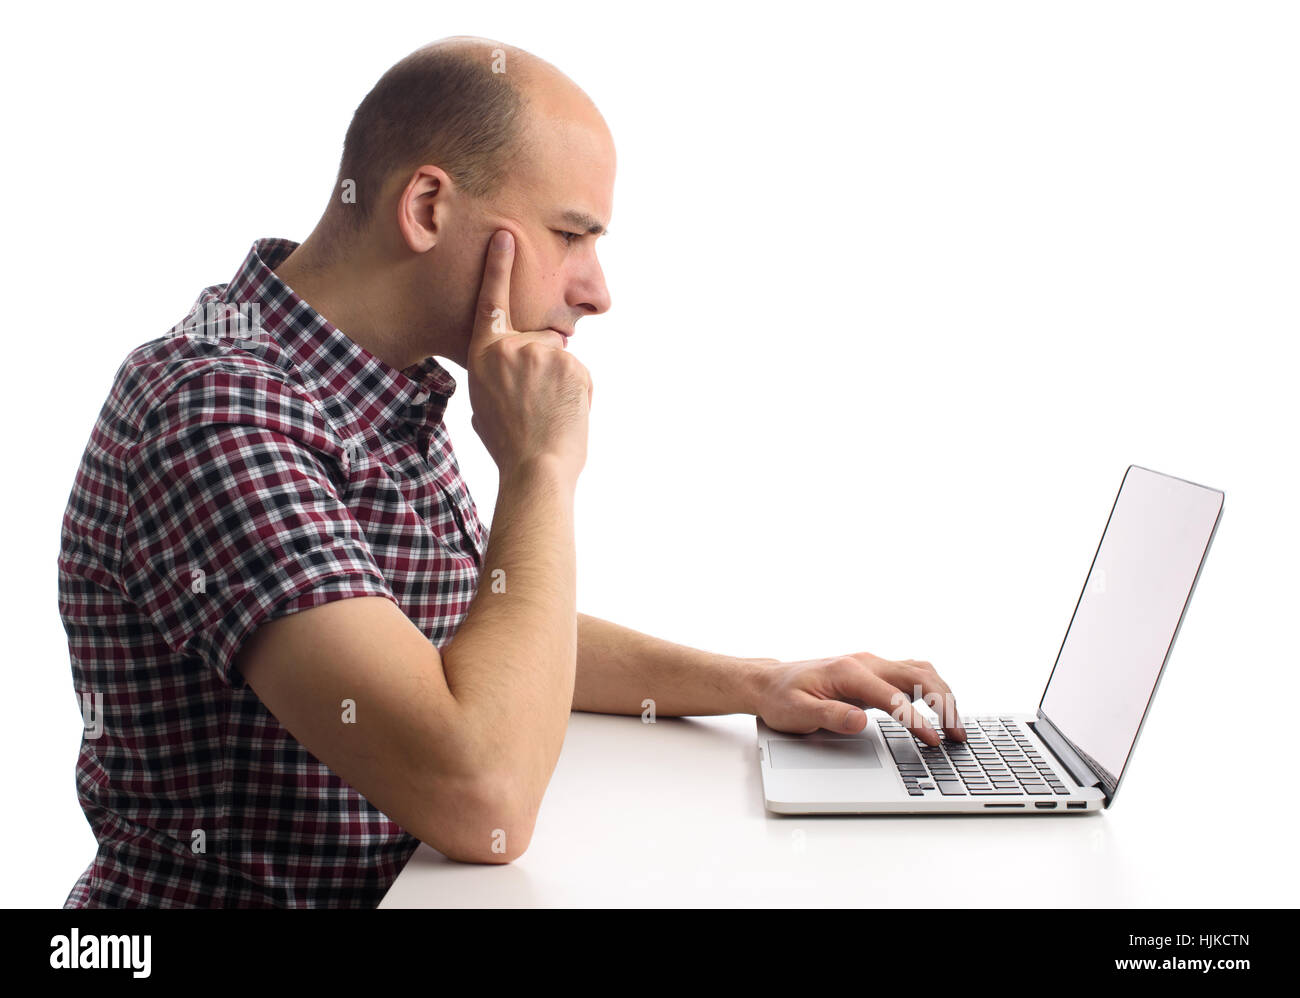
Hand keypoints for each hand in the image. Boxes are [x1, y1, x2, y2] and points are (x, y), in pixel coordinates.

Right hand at [467, 229, 593, 482]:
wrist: (536, 467)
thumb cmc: (507, 443)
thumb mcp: (483, 403)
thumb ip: (498, 371)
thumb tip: (517, 365)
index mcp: (485, 354)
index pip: (491, 301)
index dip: (498, 267)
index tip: (506, 236)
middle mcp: (515, 346)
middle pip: (538, 338)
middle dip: (542, 363)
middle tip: (536, 401)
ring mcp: (546, 353)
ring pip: (560, 357)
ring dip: (560, 380)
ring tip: (549, 412)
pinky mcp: (574, 364)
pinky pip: (578, 373)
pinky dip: (576, 391)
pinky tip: (565, 413)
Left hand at [753, 652, 965, 744]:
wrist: (770, 682)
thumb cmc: (781, 698)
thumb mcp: (796, 712)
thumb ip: (829, 716)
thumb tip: (861, 721)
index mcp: (848, 672)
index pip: (893, 696)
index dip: (915, 720)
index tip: (932, 741)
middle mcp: (865, 662)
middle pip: (917, 675)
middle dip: (943, 704)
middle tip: (958, 734)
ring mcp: (872, 664)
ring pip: (920, 671)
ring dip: (943, 694)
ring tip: (956, 724)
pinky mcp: (875, 673)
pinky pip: (912, 674)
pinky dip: (932, 689)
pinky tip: (940, 708)